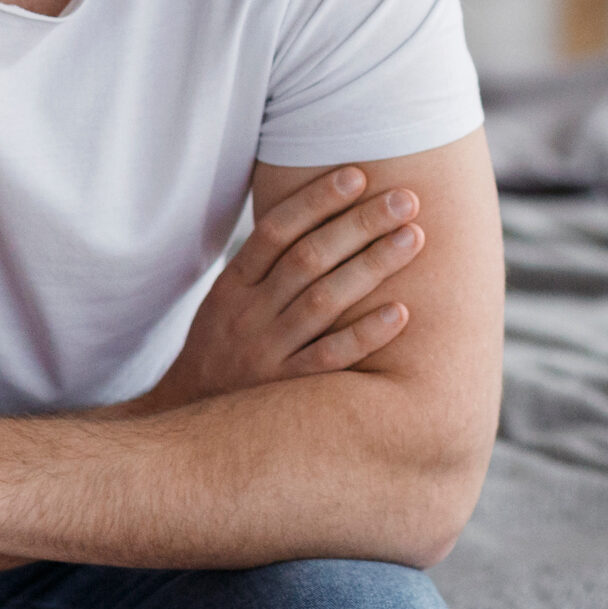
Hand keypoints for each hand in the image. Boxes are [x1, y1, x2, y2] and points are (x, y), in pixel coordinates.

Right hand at [142, 164, 424, 411]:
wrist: (194, 433)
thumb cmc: (225, 351)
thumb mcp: (227, 304)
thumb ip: (264, 265)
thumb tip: (316, 210)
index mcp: (233, 288)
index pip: (274, 232)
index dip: (315, 201)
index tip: (357, 175)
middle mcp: (249, 316)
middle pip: (308, 259)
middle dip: (359, 224)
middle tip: (406, 199)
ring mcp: (267, 354)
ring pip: (323, 301)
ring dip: (371, 266)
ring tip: (414, 237)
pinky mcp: (287, 391)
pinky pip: (330, 358)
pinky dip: (365, 334)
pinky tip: (401, 312)